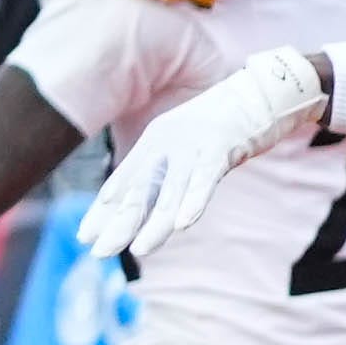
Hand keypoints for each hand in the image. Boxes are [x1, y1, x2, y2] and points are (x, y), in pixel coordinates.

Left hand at [74, 45, 329, 268]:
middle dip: (119, 223)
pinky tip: (183, 224)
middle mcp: (166, 145)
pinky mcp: (221, 147)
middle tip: (99, 252)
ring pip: (171, 192)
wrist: (260, 92)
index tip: (85, 237)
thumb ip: (167, 172)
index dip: (102, 211)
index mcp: (154, 145)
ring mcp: (193, 146)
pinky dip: (194, 201)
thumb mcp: (186, 147)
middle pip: (140, 190)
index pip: (123, 183)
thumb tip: (152, 205)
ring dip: (155, 223)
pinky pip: (205, 179)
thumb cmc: (224, 124)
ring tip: (139, 250)